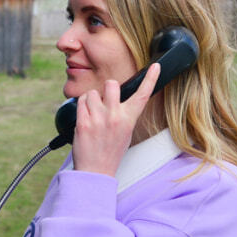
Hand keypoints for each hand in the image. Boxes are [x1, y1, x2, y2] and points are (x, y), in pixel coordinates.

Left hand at [72, 62, 160, 176]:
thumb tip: (117, 97)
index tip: (156, 66)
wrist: (95, 170)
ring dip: (90, 100)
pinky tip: (85, 119)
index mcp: (129, 119)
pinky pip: (80, 101)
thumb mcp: (125, 132)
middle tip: (104, 102)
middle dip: (106, 89)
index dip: (151, 79)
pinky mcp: (83, 122)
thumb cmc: (110, 151)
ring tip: (93, 116)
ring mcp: (99, 119)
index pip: (143, 95)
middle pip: (111, 84)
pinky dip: (81, 107)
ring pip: (92, 93)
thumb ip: (123, 113)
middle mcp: (115, 117)